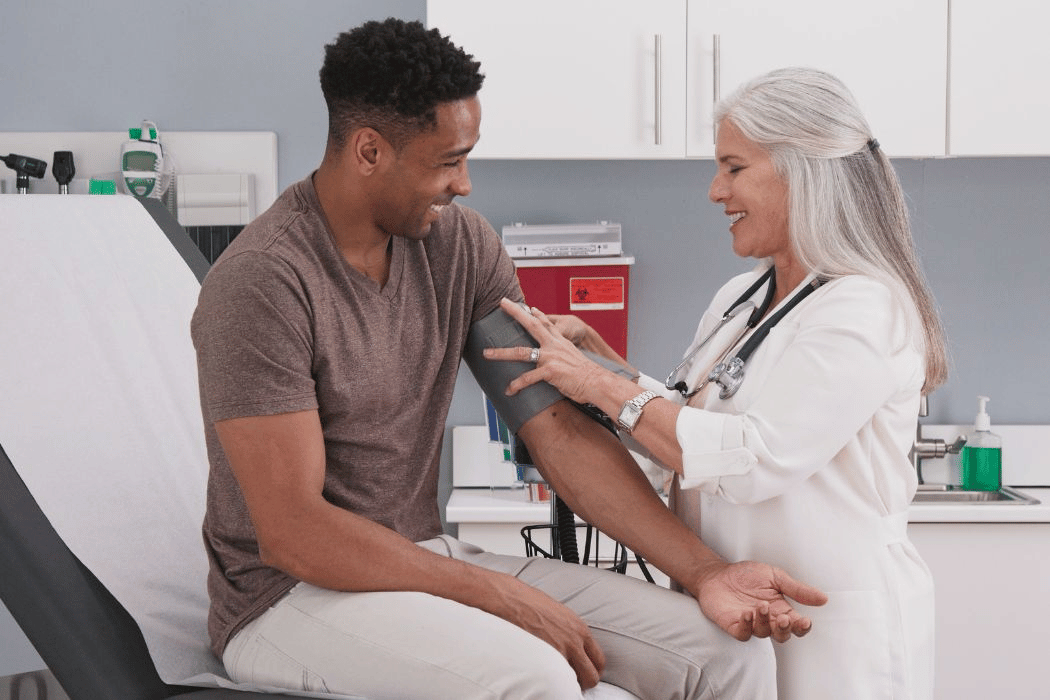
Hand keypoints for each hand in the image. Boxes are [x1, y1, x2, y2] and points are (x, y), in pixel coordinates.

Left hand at [483, 298, 606, 403]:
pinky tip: (509, 390)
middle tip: (501, 303)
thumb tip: (560, 361)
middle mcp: (554, 345)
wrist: (597, 383)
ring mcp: (551, 357)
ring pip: (520, 352)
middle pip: (530, 324)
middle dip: (515, 313)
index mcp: (561, 342)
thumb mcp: (576, 359)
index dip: (536, 314)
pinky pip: (527, 378)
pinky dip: (516, 385)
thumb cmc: (588, 376)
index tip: (528, 307)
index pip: (546, 323)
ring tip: (486, 353)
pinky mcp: (550, 371)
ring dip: (501, 353)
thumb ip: (565, 355)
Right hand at [495, 574, 605, 688]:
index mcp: (580, 629)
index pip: (599, 660)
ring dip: (568, 684)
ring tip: (557, 680)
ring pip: (575, 683)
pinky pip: (555, 680)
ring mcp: (559, 652)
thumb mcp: (559, 613)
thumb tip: (574, 645)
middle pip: (591, 676)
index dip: (592, 669)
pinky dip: (552, 682)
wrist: (510, 600)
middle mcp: (574, 642)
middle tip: (572, 682)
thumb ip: (571, 631)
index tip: (584, 672)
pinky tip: (544, 677)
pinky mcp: (542, 660)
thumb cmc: (530, 603)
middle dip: (584, 682)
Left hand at [693, 560, 827, 642]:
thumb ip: (797, 589)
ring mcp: (750, 624)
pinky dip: (746, 626)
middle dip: (785, 629)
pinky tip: (747, 613)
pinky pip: (742, 633)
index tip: (805, 621)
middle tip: (783, 617)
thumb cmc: (745, 576)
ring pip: (763, 633)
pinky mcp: (733, 625)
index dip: (802, 627)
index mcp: (781, 609)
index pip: (796, 625)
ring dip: (765, 622)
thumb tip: (823, 598)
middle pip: (782, 635)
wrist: (717, 574)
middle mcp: (767, 620)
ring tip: (761, 606)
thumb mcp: (775, 576)